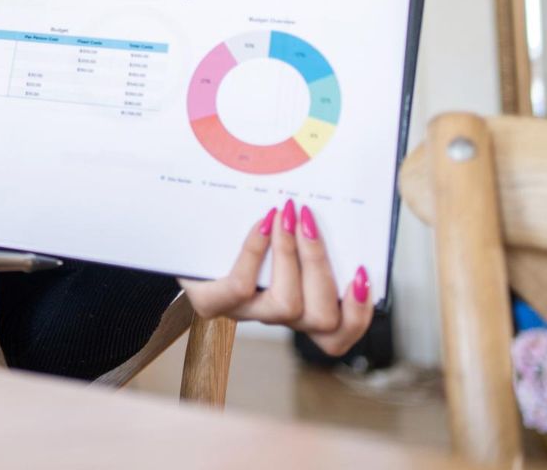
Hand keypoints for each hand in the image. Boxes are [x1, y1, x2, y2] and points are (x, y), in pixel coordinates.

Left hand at [177, 200, 372, 356]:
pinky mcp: (212, 304)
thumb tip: (328, 211)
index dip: (359, 313)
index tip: (363, 273)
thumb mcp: (281, 238)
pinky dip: (257, 251)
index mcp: (299, 309)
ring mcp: (243, 314)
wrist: (183, 240)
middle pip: (321, 317)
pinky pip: (241, 286)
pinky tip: (263, 223)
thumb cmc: (238, 237)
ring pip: (287, 305)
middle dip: (321, 263)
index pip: (338, 334)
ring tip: (287, 214)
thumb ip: (306, 235)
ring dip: (291, 255)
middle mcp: (274, 318)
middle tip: (310, 219)